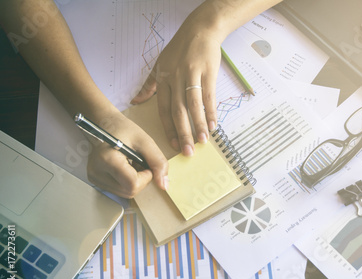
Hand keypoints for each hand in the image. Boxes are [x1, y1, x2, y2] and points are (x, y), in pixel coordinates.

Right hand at [86, 112, 168, 198]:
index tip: (146, 164)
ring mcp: (94, 178)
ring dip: (135, 182)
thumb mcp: (145, 142)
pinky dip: (127, 182)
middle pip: (129, 191)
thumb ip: (158, 162)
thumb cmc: (123, 129)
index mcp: (107, 160)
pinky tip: (126, 168)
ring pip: (125, 193)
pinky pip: (119, 190)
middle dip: (142, 180)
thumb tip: (164, 185)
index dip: (146, 177)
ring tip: (132, 164)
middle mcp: (97, 172)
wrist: (104, 124)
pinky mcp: (95, 180)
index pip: (133, 184)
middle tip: (140, 163)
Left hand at [131, 16, 219, 155]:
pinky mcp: (208, 73)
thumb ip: (149, 85)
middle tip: (188, 152)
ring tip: (203, 141)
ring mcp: (193, 76)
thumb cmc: (179, 48)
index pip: (164, 109)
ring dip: (198, 125)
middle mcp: (176, 79)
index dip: (169, 128)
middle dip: (183, 133)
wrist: (200, 30)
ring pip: (194, 105)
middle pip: (179, 111)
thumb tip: (135, 100)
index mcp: (164, 80)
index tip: (173, 146)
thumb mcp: (159, 64)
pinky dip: (211, 112)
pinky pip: (209, 96)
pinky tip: (213, 125)